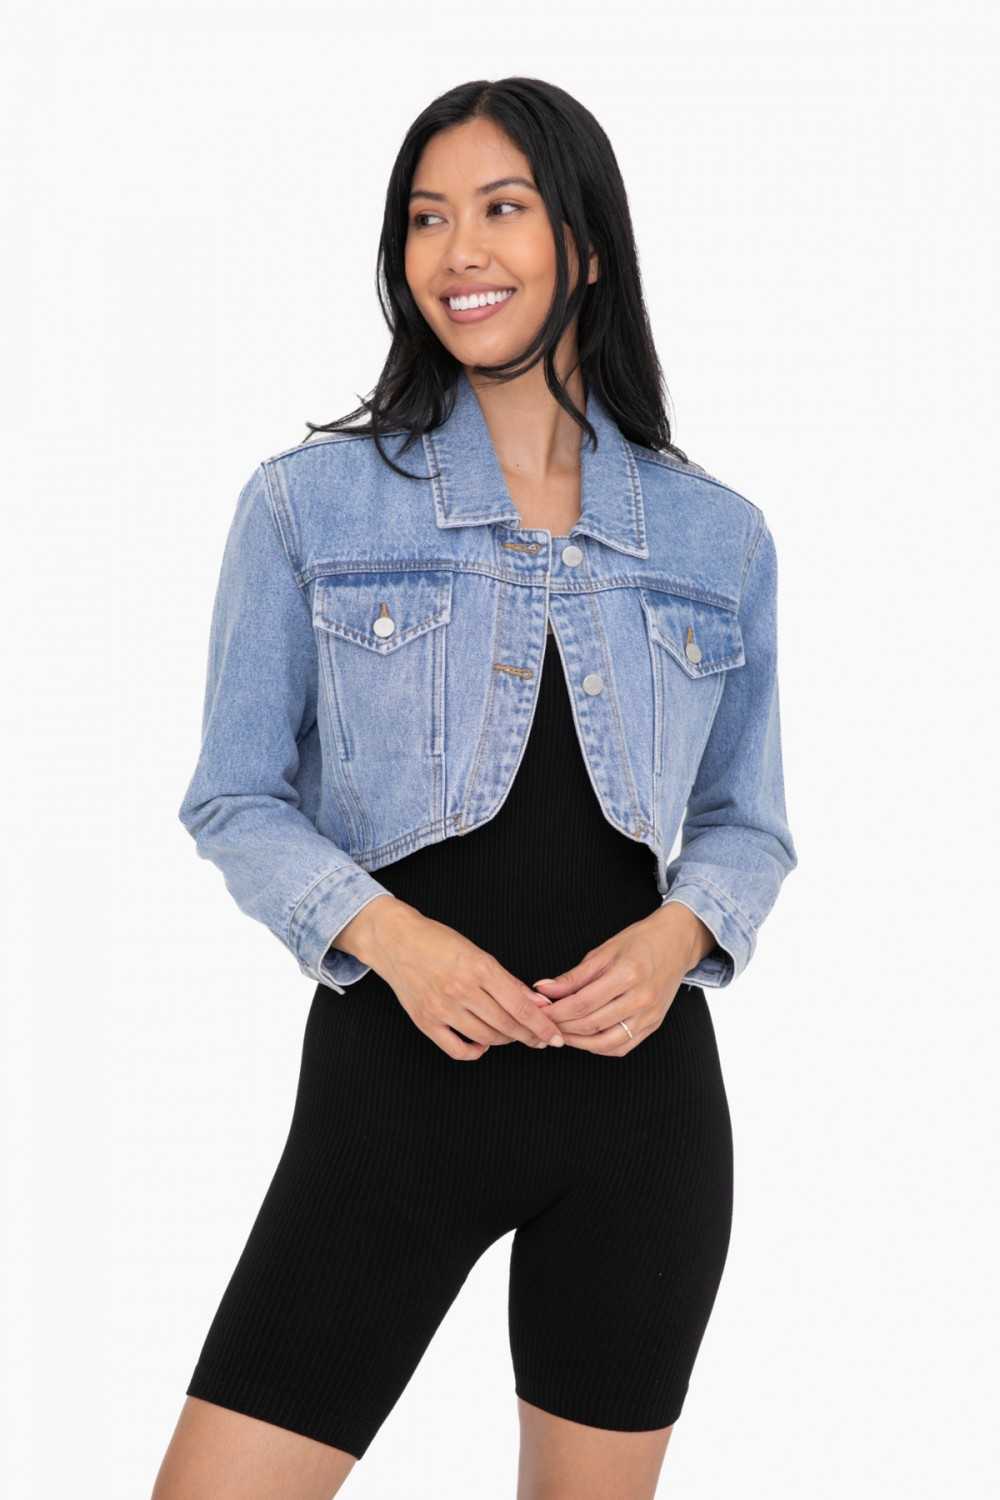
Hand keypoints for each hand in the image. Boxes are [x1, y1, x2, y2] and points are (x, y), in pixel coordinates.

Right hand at [335, 896, 565, 1060]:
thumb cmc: (438, 942)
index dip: (542, 1025)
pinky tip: (483, 1044)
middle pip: (507, 1025)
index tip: (556, 1036)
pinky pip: (457, 1050)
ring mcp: (441, 1008)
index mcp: (479, 967)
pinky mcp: (425, 1022)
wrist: (395, 941)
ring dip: (506, 1041)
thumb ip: (507, 981)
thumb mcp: (478, 953)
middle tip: (541, 1040)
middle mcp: (461, 989)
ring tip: (513, 1035)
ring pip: (486, 1038)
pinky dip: (475, 1052)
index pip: (521, 1006)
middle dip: (530, 1036)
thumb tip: (537, 1003)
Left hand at [529, 905, 715, 1055]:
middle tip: (543, 1023)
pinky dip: (599, 1048)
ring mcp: (650, 1015)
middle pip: (592, 1023)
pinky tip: (585, 1039)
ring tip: (560, 1034)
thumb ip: (574, 976)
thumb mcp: (604, 951)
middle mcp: (641, 998)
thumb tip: (544, 989)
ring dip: (578, 1042)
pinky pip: (623, 1047)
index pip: (582, 1003)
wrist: (676, 943)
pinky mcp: (654, 1025)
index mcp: (627, 974)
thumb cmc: (640, 941)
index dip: (556, 1011)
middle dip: (562, 1027)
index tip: (539, 1011)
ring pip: (606, 1042)